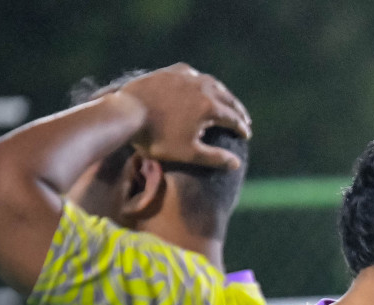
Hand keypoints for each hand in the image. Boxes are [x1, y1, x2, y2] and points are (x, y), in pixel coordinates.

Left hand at [117, 63, 250, 170]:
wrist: (126, 113)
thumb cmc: (158, 138)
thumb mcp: (188, 153)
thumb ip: (215, 158)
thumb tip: (237, 163)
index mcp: (210, 107)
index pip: (233, 118)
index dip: (242, 128)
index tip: (246, 135)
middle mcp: (202, 88)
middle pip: (227, 99)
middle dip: (237, 110)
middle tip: (244, 119)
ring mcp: (186, 77)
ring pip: (212, 83)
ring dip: (223, 93)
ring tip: (227, 101)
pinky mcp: (171, 72)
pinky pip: (193, 74)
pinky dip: (202, 81)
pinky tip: (201, 84)